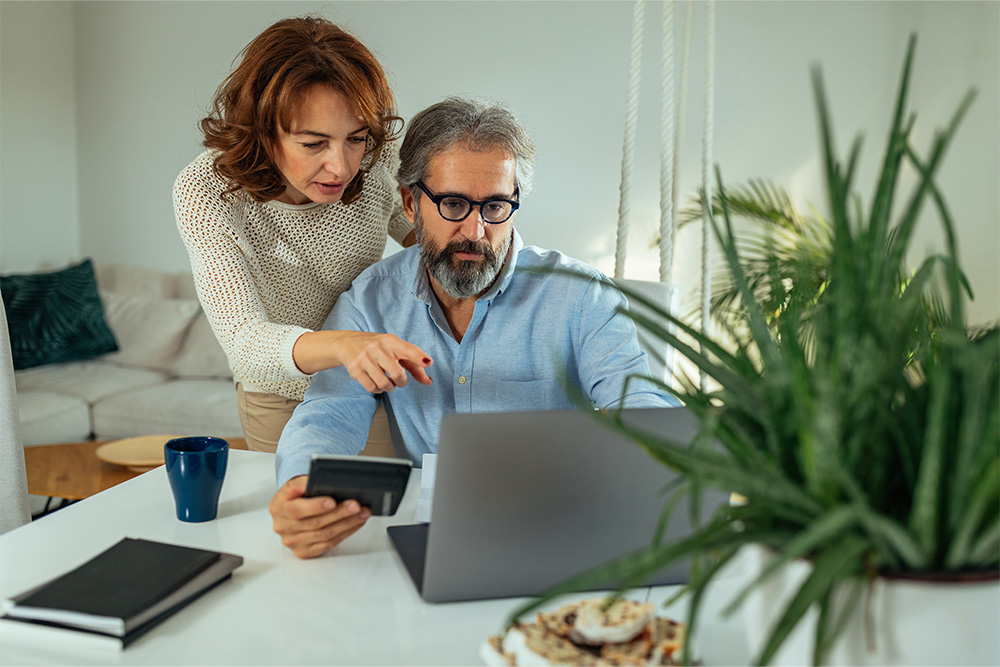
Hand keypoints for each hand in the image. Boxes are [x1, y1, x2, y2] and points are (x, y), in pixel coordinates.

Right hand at [269, 476, 371, 558]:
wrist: (290, 508)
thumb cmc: (296, 495)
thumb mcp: (295, 483)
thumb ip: (302, 483)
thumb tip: (314, 482)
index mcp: (278, 508)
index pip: (297, 509)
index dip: (315, 506)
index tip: (332, 501)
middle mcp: (283, 527)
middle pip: (315, 523)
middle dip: (339, 514)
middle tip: (356, 505)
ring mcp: (293, 541)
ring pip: (324, 535)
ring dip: (347, 524)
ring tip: (362, 513)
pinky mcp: (304, 551)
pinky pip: (327, 544)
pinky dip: (345, 533)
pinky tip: (355, 523)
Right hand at [293, 330, 433, 392]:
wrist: (348, 343)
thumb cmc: (379, 348)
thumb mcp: (396, 350)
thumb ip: (414, 365)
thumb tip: (429, 381)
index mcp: (391, 341)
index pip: (408, 349)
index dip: (419, 357)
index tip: (428, 362)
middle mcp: (378, 348)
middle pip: (398, 374)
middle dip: (402, 382)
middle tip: (399, 379)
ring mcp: (365, 359)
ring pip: (385, 384)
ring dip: (389, 387)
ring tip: (387, 380)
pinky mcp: (355, 370)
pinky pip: (372, 388)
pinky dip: (378, 389)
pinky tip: (377, 383)